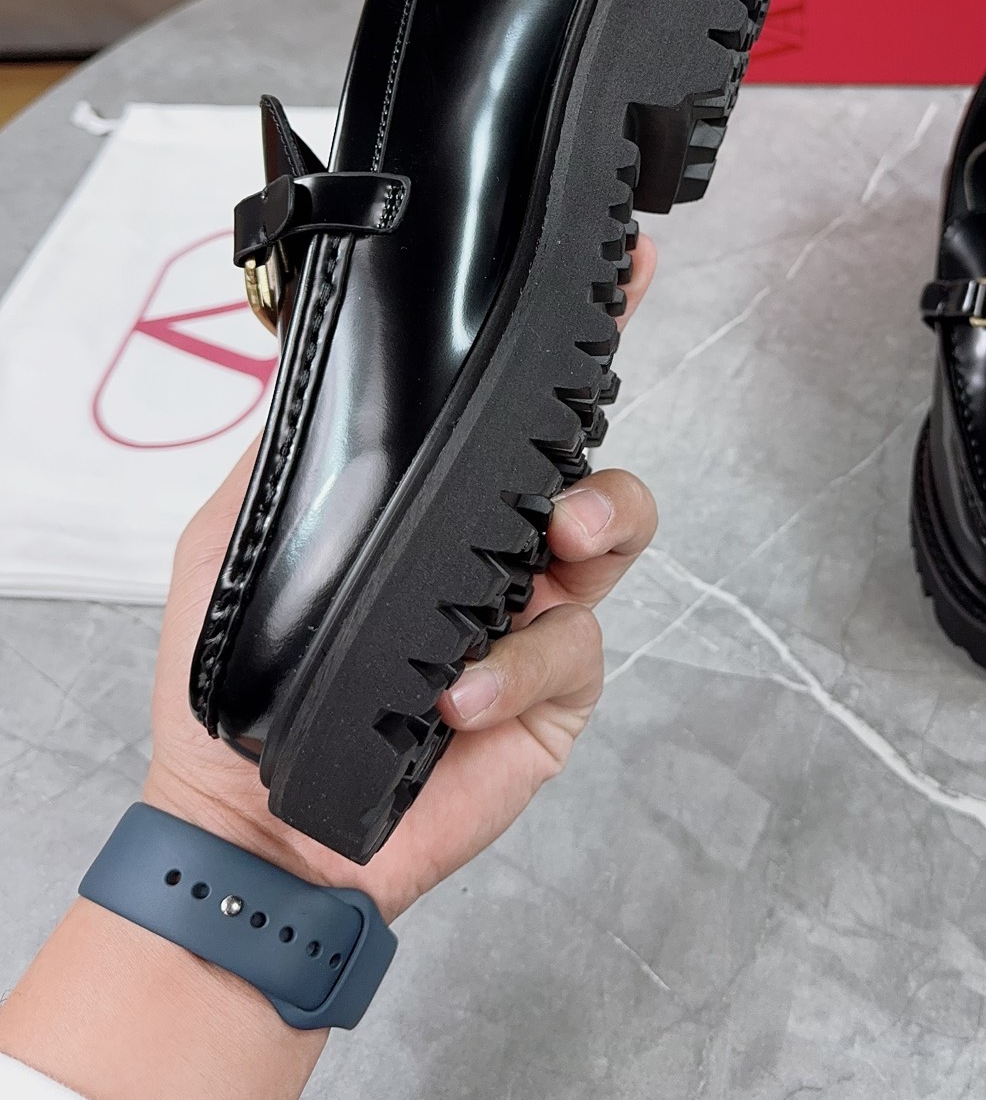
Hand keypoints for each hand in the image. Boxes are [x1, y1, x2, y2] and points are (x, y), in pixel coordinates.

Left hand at [143, 236, 657, 924]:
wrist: (253, 825)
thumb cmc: (238, 690)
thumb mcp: (242, 536)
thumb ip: (297, 451)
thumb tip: (329, 356)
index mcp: (436, 501)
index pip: (516, 411)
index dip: (581, 342)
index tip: (634, 274)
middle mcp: (497, 548)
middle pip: (590, 467)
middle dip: (600, 461)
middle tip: (565, 494)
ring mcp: (533, 618)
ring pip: (613, 542)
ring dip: (598, 531)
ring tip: (554, 552)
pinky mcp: (552, 694)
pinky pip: (571, 651)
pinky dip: (515, 667)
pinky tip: (457, 694)